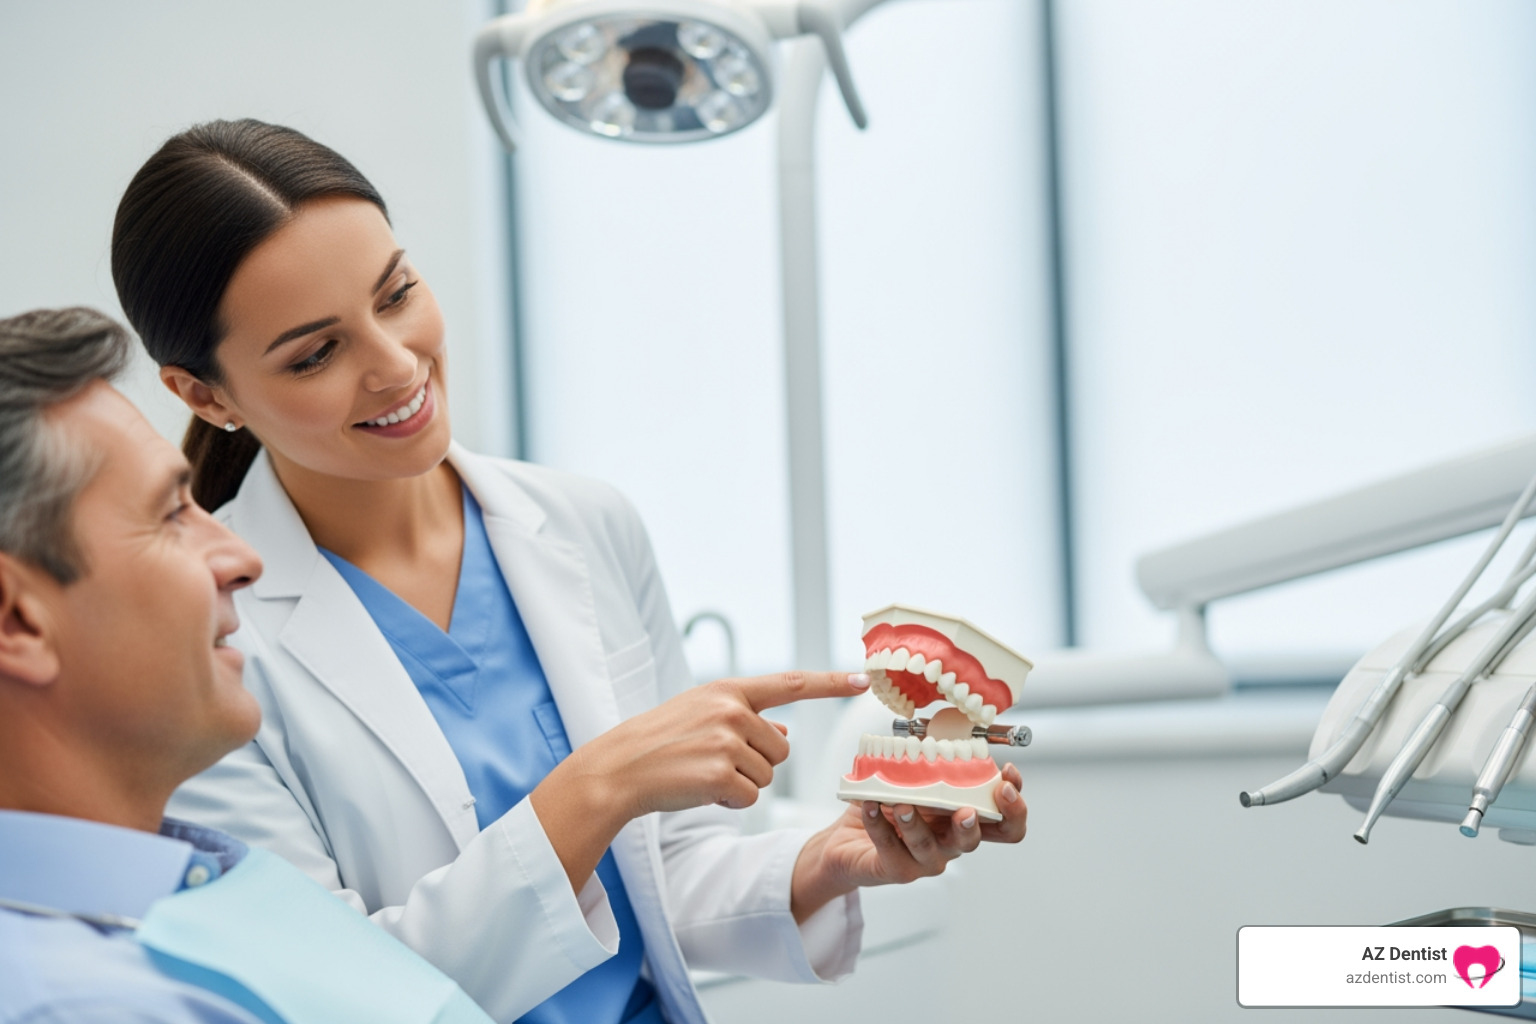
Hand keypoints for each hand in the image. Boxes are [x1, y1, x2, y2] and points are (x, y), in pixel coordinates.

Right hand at [586, 670, 868, 816]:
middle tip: (715, 762)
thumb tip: (784, 732)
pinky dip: (731, 801)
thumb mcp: (702, 716)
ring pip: (768, 775)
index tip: (864, 678)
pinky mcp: (719, 774)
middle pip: (782, 749)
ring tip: (703, 773)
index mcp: (729, 690)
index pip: (791, 683)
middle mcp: (731, 710)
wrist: (618, 768)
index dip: (830, 683)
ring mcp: (725, 741)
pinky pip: (750, 797)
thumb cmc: (661, 742)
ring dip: (742, 784)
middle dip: (757, 763)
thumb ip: (745, 718)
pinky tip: (702, 791)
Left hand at [789, 761, 1026, 922]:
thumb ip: (934, 763)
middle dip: (977, 822)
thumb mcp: (917, 780)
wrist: (848, 841)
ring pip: (930, 848)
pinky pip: (889, 847)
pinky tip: (869, 804)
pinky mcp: (896, 869)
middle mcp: (950, 844)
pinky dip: (878, 823)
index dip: (1014, 807)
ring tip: (901, 805)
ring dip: (916, 824)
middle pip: (976, 840)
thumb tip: (942, 731)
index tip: (1006, 779)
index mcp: (962, 821)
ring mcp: (925, 861)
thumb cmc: (888, 807)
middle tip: (966, 808)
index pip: (1005, 824)